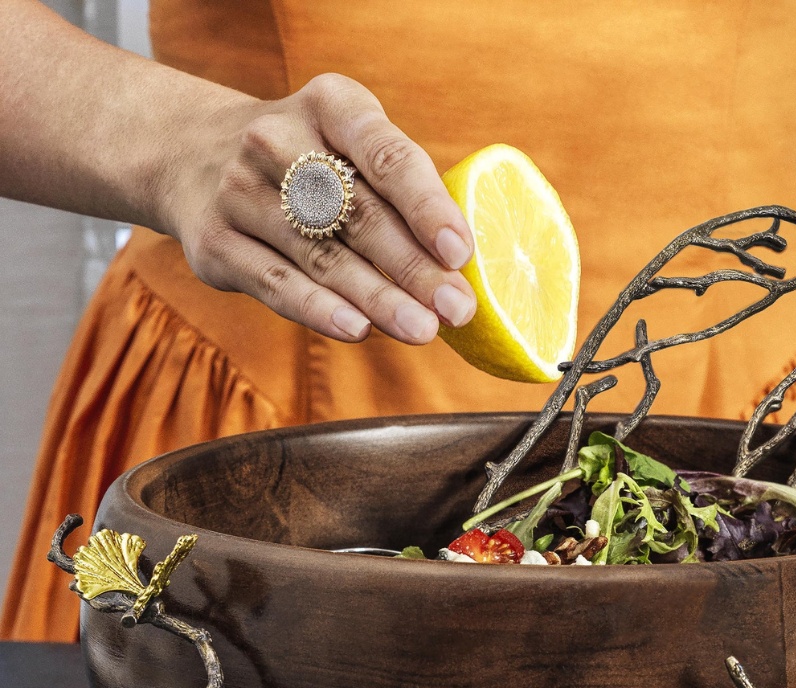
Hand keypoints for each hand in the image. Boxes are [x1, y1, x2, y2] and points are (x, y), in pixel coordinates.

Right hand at [164, 73, 476, 343]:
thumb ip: (399, 193)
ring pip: (322, 256)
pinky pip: (276, 283)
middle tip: (457, 309)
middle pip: (360, 215)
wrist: (191, 151)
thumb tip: (457, 269)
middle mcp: (277, 139)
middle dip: (415, 268)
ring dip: (378, 299)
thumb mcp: (350, 146)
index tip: (461, 252)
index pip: (388, 156)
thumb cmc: (307, 161)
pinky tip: (359, 330)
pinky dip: (320, 310)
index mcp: (331, 105)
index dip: (428, 207)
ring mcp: (239, 190)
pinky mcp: (214, 241)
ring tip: (422, 330)